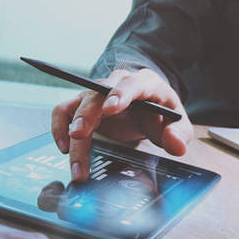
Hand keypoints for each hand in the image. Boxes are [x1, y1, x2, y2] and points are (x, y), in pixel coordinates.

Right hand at [51, 69, 193, 181]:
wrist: (147, 106)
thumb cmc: (161, 112)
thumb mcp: (177, 123)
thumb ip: (179, 134)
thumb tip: (176, 146)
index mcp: (144, 84)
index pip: (131, 84)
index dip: (120, 95)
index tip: (111, 109)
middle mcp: (115, 84)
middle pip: (96, 94)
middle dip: (87, 114)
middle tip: (79, 136)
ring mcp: (97, 94)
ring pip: (77, 105)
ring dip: (69, 128)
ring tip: (69, 154)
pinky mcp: (84, 106)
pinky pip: (64, 110)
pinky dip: (59, 126)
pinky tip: (64, 147)